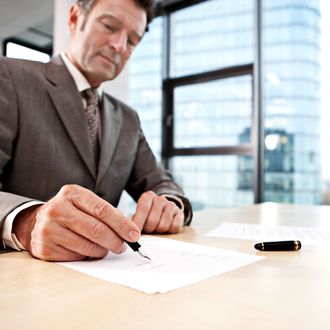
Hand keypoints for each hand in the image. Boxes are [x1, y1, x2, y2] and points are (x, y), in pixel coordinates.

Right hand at [13, 185, 140, 260]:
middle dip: (116, 240)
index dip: (122, 224)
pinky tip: (86, 250)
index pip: (103, 210)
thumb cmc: (71, 212)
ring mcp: (48, 228)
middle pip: (96, 229)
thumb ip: (105, 214)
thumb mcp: (85, 204)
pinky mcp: (44, 247)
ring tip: (106, 248)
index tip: (134, 234)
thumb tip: (130, 232)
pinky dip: (86, 256)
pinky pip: (75, 256)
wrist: (38, 221)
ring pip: (87, 246)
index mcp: (72, 193)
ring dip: (102, 250)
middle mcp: (57, 208)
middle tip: (124, 246)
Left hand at [132, 191, 183, 233]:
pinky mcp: (180, 213)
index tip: (135, 234)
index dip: (138, 222)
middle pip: (153, 220)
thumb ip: (134, 222)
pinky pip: (174, 227)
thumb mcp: (139, 215)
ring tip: (156, 229)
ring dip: (158, 231)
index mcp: (148, 196)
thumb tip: (129, 234)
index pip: (143, 208)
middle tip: (147, 231)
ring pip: (163, 225)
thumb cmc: (148, 215)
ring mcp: (171, 205)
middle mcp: (160, 199)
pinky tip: (166, 228)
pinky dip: (169, 231)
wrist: (164, 211)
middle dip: (148, 229)